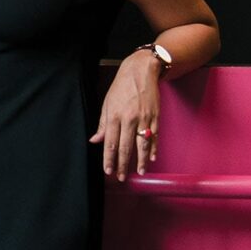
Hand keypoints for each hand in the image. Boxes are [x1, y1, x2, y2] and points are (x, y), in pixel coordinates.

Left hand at [88, 52, 161, 180]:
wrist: (140, 72)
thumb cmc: (121, 87)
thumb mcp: (107, 103)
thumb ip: (102, 124)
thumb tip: (95, 140)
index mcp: (114, 116)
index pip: (110, 143)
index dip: (108, 159)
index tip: (107, 171)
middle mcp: (129, 119)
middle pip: (125, 147)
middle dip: (122, 164)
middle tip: (121, 177)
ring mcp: (143, 118)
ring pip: (142, 144)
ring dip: (140, 160)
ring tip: (139, 172)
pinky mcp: (155, 117)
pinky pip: (154, 136)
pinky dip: (153, 148)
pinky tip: (151, 158)